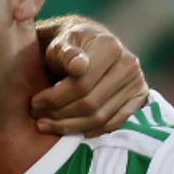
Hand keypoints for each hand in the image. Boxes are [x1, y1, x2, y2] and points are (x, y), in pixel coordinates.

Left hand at [30, 21, 148, 136]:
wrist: (88, 46)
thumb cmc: (68, 46)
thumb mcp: (60, 43)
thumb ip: (65, 54)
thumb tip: (78, 66)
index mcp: (109, 46)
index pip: (81, 84)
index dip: (54, 98)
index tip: (34, 103)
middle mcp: (128, 63)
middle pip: (91, 103)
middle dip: (60, 114)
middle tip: (39, 117)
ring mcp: (137, 81)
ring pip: (101, 117)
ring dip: (71, 126)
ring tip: (48, 124)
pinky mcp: (139, 96)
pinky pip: (115, 122)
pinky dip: (91, 129)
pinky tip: (71, 128)